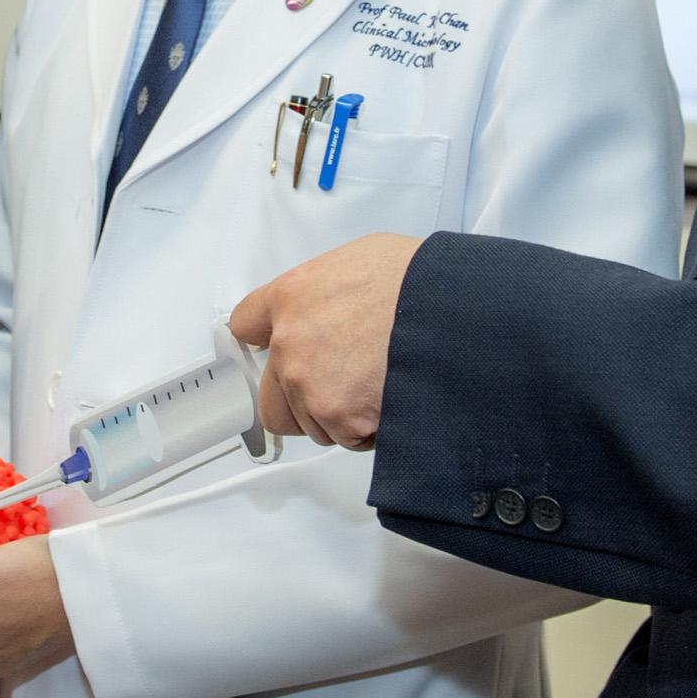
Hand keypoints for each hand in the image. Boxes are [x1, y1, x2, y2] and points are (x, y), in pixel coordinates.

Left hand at [230, 232, 419, 449]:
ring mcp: (312, 386)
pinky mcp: (342, 419)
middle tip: (332, 389)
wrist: (451, 311)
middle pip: (269, 398)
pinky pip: (346, 439)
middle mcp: (292, 344)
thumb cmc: (418, 280)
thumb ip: (325, 289)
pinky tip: (388, 400)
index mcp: (291, 296)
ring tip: (375, 388)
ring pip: (311, 424)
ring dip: (336, 416)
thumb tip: (330, 303)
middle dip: (296, 400)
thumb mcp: (360, 258)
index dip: (264, 339)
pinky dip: (367, 430)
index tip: (274, 348)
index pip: (245, 324)